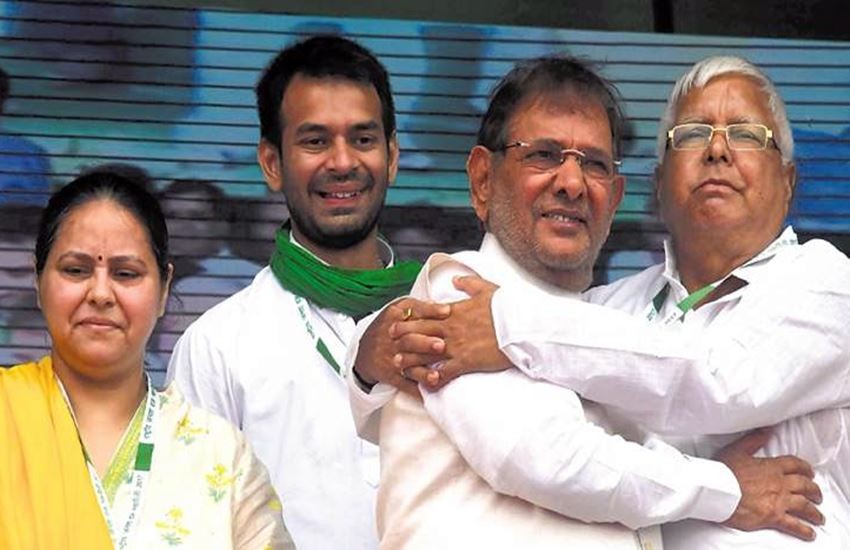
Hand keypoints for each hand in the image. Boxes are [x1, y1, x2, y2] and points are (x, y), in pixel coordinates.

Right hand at [352, 298, 449, 397]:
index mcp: (394, 316)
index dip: (430, 311)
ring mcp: (390, 357)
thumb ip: (419, 306)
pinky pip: (403, 383)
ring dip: (422, 370)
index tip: (448, 312)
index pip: (413, 311)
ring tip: (435, 375)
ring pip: (407, 364)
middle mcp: (391, 337)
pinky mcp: (390, 375)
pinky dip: (415, 390)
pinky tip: (428, 391)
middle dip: (425, 343)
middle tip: (442, 345)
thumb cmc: (387, 327)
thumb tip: (445, 307)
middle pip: (409, 340)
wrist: (363, 352)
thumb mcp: (397, 310)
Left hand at [391, 275, 511, 389]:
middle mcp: (451, 328)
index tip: (401, 316)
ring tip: (398, 363)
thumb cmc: (507, 309)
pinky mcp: (465, 362)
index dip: (412, 314)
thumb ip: (469, 283)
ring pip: (426, 352)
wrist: (522, 328)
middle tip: (389, 339)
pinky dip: (433, 378)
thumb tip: (456, 278)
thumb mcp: (488, 289)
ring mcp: (456, 346)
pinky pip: (444, 372)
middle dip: (403, 334)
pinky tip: (424, 384)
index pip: (427, 311)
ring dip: (410, 358)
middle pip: (420, 330)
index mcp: (455, 310)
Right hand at [718, 428, 823, 540]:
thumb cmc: (723, 471)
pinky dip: (804, 530)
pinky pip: (794, 525)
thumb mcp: (737, 450)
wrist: (717, 490)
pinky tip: (809, 533)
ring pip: (805, 506)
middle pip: (805, 486)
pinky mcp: (773, 517)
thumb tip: (767, 430)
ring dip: (814, 512)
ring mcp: (778, 501)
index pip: (795, 465)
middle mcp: (779, 483)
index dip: (805, 468)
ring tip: (818, 516)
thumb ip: (754, 440)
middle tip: (817, 495)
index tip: (810, 472)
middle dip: (814, 490)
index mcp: (771, 466)